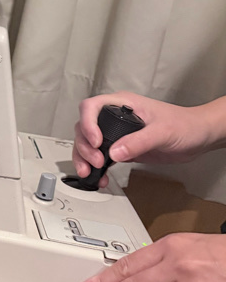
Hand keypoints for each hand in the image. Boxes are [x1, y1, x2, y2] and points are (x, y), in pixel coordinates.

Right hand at [72, 92, 214, 187]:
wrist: (198, 137)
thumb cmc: (185, 125)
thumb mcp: (162, 132)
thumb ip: (138, 142)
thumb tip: (114, 153)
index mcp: (121, 104)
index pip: (91, 107)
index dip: (88, 124)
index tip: (95, 142)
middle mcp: (114, 116)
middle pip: (84, 127)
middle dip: (84, 146)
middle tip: (96, 162)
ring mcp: (116, 133)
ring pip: (87, 143)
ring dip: (84, 158)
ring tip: (89, 172)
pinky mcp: (121, 148)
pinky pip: (100, 156)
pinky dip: (96, 168)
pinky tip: (100, 177)